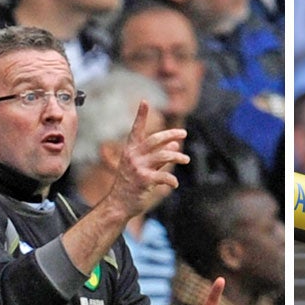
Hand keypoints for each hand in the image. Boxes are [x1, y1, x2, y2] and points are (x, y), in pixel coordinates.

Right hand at [105, 101, 188, 218]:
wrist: (118, 204)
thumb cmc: (130, 185)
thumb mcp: (143, 167)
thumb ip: (159, 155)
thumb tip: (176, 145)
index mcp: (130, 150)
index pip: (136, 129)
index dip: (141, 115)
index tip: (144, 101)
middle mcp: (133, 156)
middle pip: (155, 139)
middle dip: (171, 134)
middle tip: (183, 133)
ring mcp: (138, 168)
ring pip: (163, 156)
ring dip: (177, 157)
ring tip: (186, 160)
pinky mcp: (144, 181)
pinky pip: (164, 177)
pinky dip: (172, 180)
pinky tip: (175, 184)